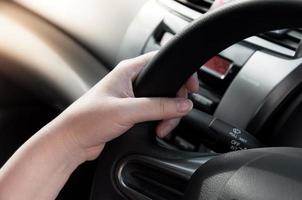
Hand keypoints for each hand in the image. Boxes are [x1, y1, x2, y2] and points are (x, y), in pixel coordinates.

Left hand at [55, 51, 198, 160]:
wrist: (73, 141)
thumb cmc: (87, 119)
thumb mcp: (126, 111)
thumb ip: (158, 107)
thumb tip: (183, 105)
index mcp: (129, 71)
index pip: (163, 62)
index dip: (180, 73)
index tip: (191, 88)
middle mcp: (132, 82)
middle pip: (167, 85)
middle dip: (174, 103)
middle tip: (173, 116)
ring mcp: (133, 98)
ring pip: (163, 102)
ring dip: (168, 116)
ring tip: (162, 128)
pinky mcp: (133, 113)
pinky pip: (155, 114)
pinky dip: (161, 122)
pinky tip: (157, 130)